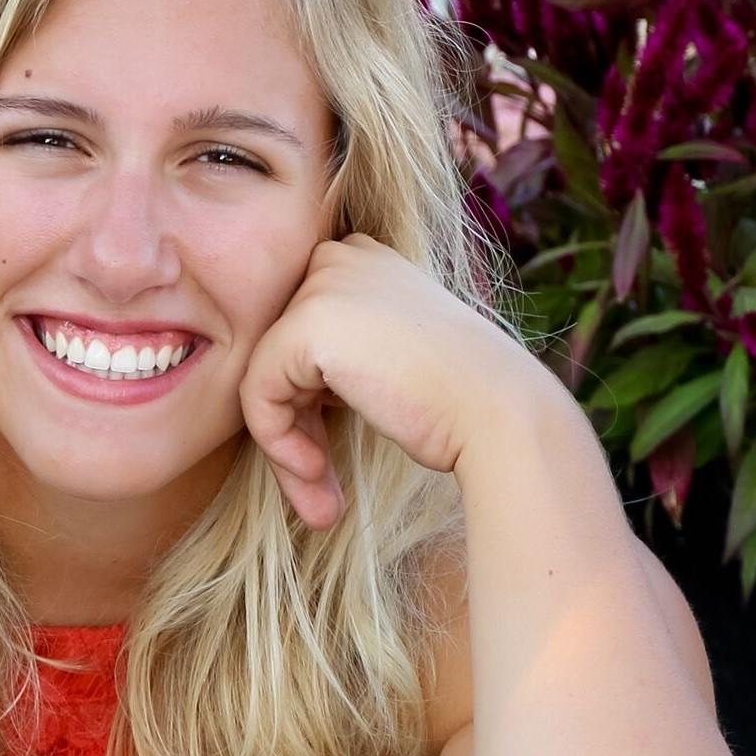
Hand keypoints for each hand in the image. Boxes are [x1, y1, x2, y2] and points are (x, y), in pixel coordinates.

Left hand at [238, 232, 550, 528]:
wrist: (498, 412)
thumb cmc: (456, 401)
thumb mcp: (387, 361)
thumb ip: (336, 360)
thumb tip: (281, 394)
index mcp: (362, 258)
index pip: (299, 335)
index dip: (308, 402)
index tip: (329, 456)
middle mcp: (339, 257)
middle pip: (278, 355)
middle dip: (293, 427)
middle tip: (319, 485)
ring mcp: (321, 285)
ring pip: (263, 378)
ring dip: (286, 447)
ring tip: (319, 498)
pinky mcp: (304, 325)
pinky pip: (257, 394)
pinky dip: (278, 443)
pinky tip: (317, 471)